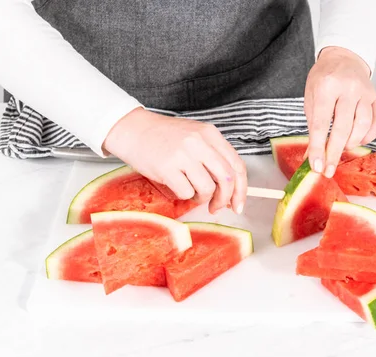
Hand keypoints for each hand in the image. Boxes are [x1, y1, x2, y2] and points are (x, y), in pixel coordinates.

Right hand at [103, 108, 246, 213]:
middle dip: (226, 199)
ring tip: (192, 193)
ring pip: (207, 188)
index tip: (238, 203)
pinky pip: (186, 192)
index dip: (242, 189)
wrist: (133, 130)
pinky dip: (184, 196)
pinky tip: (177, 187)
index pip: (237, 165)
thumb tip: (229, 188)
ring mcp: (183, 155)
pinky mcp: (167, 167)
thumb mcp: (194, 137)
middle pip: (227, 179)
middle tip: (218, 207)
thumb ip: (213, 156)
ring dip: (202, 198)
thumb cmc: (164, 137)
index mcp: (211, 134)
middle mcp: (200, 142)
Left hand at [304, 46, 375, 177]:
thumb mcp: (311, 98)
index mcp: (327, 87)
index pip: (321, 124)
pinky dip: (369, 135)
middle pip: (343, 128)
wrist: (343, 57)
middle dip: (335, 153)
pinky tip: (359, 140)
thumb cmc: (323, 79)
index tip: (317, 166)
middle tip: (329, 170)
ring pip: (363, 125)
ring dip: (352, 143)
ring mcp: (365, 92)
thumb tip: (311, 157)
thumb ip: (312, 127)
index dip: (318, 147)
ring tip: (342, 148)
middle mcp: (348, 88)